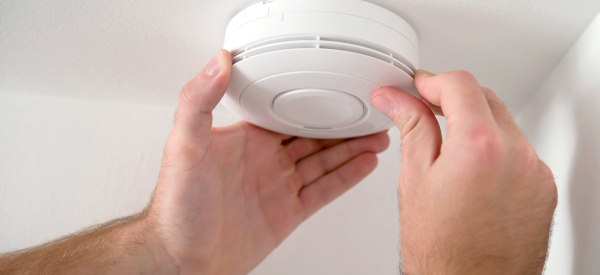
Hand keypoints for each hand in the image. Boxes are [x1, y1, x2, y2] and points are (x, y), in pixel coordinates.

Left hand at [144, 50, 389, 274]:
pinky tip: (363, 165)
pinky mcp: (286, 213)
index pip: (285, 113)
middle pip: (312, 137)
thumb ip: (199, 101)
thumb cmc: (176, 208)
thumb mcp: (184, 146)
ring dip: (351, 149)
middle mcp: (263, 162)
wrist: (183, 259)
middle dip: (341, 125)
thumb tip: (216, 62)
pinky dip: (346, 178)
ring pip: (323, 162)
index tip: (335, 90)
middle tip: (368, 114)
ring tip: (377, 136)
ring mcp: (277, 188)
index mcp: (244, 141)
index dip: (313, 102)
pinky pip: (323, 191)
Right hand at [371, 70, 556, 273]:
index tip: (418, 88)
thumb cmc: (441, 249)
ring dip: (476, 124)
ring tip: (447, 148)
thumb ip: (411, 127)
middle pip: (485, 98)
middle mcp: (517, 154)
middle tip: (425, 110)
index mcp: (479, 146)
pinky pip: (519, 152)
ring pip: (504, 124)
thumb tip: (396, 99)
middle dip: (453, 98)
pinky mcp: (543, 189)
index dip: (432, 81)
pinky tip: (473, 172)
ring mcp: (535, 172)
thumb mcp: (415, 178)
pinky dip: (495, 150)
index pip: (460, 85)